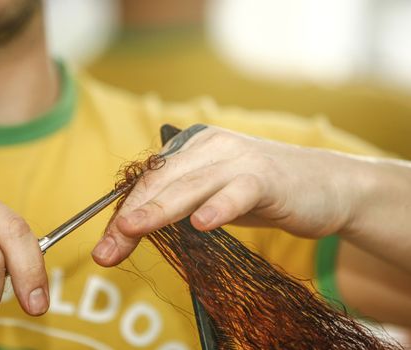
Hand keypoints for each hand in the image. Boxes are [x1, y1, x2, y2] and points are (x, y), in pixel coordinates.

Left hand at [92, 125, 358, 266]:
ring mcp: (238, 158)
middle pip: (161, 182)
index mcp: (192, 148)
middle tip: (106, 251)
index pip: (150, 181)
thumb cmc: (262, 192)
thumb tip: (130, 226)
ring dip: (159, 210)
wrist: (325, 185)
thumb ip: (179, 204)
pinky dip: (219, 207)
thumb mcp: (212, 196)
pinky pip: (237, 192)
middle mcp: (210, 146)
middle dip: (131, 217)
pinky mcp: (266, 176)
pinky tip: (201, 223)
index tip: (107, 245)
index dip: (125, 212)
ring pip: (190, 185)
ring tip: (132, 230)